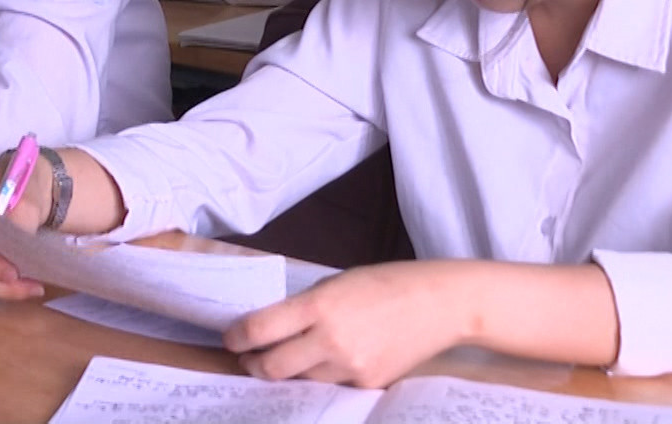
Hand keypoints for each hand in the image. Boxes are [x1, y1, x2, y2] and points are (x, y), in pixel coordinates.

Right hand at [0, 155, 53, 303]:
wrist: (25, 188)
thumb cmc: (23, 186)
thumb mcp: (28, 197)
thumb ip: (20, 221)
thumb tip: (14, 253)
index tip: (13, 274)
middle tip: (33, 287)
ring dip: (2, 289)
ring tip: (34, 287)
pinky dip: (1, 287)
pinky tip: (24, 285)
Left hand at [227, 262, 464, 386]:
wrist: (440, 304)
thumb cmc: (385, 284)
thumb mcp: (336, 284)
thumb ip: (303, 307)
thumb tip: (269, 327)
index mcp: (319, 306)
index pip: (261, 330)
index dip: (238, 338)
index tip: (231, 339)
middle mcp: (331, 341)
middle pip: (273, 368)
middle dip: (254, 365)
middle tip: (249, 358)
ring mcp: (351, 368)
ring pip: (301, 381)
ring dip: (289, 372)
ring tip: (289, 357)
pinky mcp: (368, 385)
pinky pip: (332, 386)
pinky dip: (323, 376)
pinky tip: (329, 361)